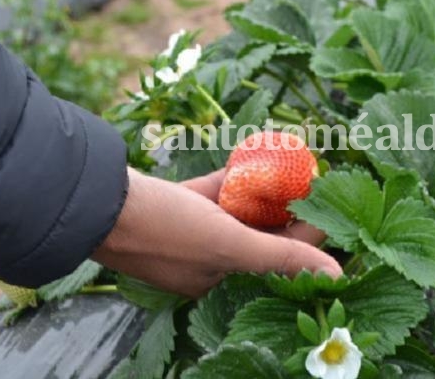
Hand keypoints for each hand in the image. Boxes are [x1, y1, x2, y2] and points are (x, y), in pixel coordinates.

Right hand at [92, 168, 341, 297]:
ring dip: (263, 189)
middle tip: (313, 178)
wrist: (99, 202)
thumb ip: (281, 258)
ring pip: (238, 208)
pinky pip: (215, 189)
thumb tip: (336, 276)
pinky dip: (234, 176)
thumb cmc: (164, 230)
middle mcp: (206, 256)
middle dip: (286, 207)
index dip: (304, 233)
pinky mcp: (178, 202)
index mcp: (218, 276)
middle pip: (259, 231)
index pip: (274, 257)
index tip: (327, 204)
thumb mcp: (228, 245)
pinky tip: (255, 158)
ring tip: (292, 165)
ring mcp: (191, 227)